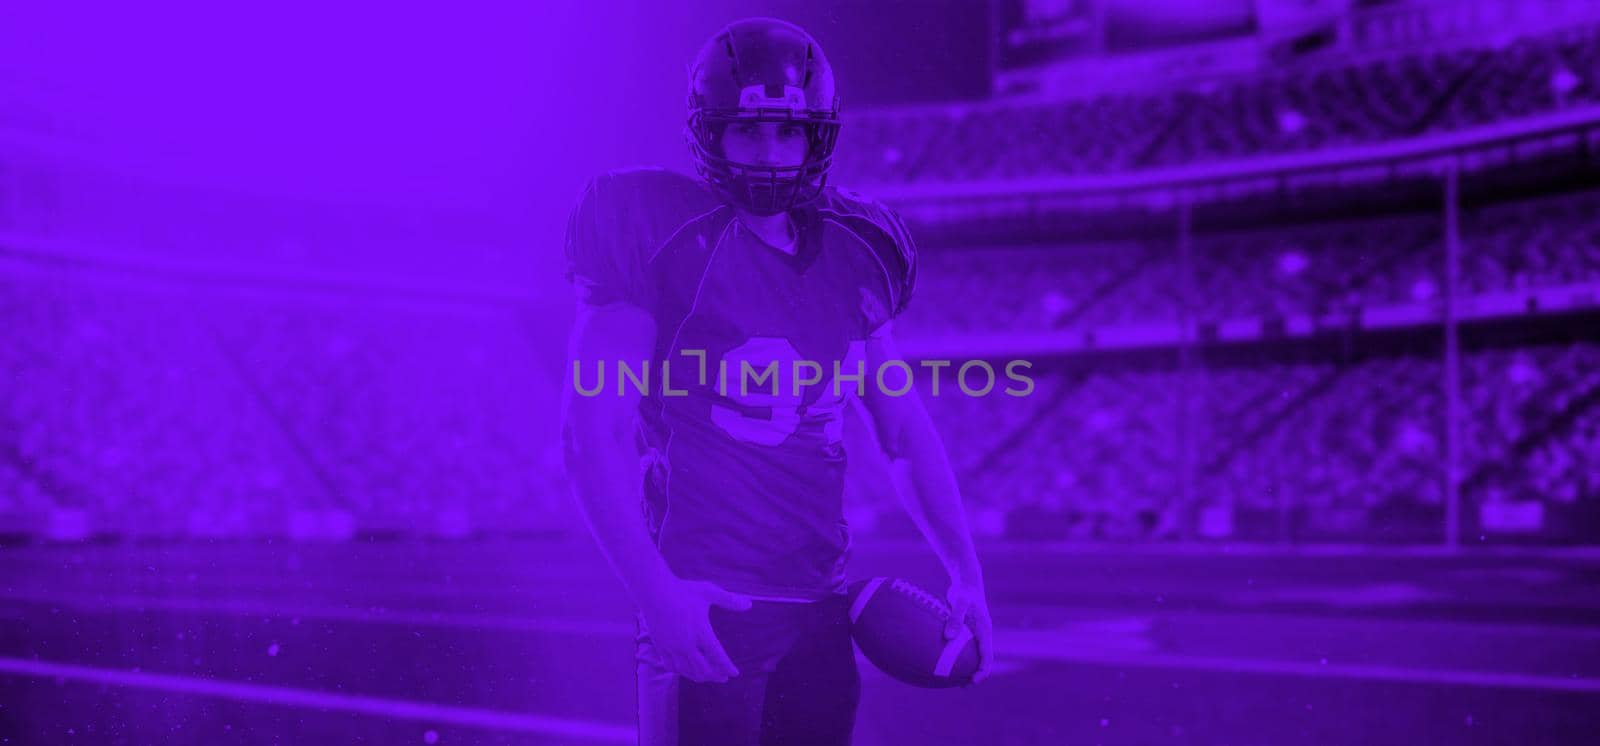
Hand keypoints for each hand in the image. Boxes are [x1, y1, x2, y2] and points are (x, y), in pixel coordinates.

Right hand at [638, 576, 752, 683]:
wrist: (654, 591)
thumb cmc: (682, 590)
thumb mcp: (708, 592)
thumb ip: (729, 600)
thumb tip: (749, 604)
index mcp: (701, 632)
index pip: (718, 656)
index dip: (727, 667)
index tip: (734, 673)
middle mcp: (687, 644)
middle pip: (703, 669)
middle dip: (715, 676)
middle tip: (723, 678)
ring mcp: (672, 647)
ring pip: (686, 670)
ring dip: (698, 676)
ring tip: (706, 677)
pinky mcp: (660, 646)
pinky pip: (671, 666)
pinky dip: (680, 671)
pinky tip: (684, 670)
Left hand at [944, 580, 994, 684]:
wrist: (967, 581)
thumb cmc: (964, 591)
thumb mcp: (959, 602)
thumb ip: (955, 618)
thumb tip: (949, 637)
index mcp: (984, 631)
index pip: (987, 656)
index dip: (982, 671)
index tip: (973, 681)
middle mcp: (982, 634)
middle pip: (982, 659)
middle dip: (975, 674)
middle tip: (963, 686)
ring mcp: (976, 633)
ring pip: (974, 654)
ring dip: (967, 667)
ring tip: (953, 678)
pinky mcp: (968, 630)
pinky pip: (965, 647)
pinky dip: (959, 655)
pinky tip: (945, 659)